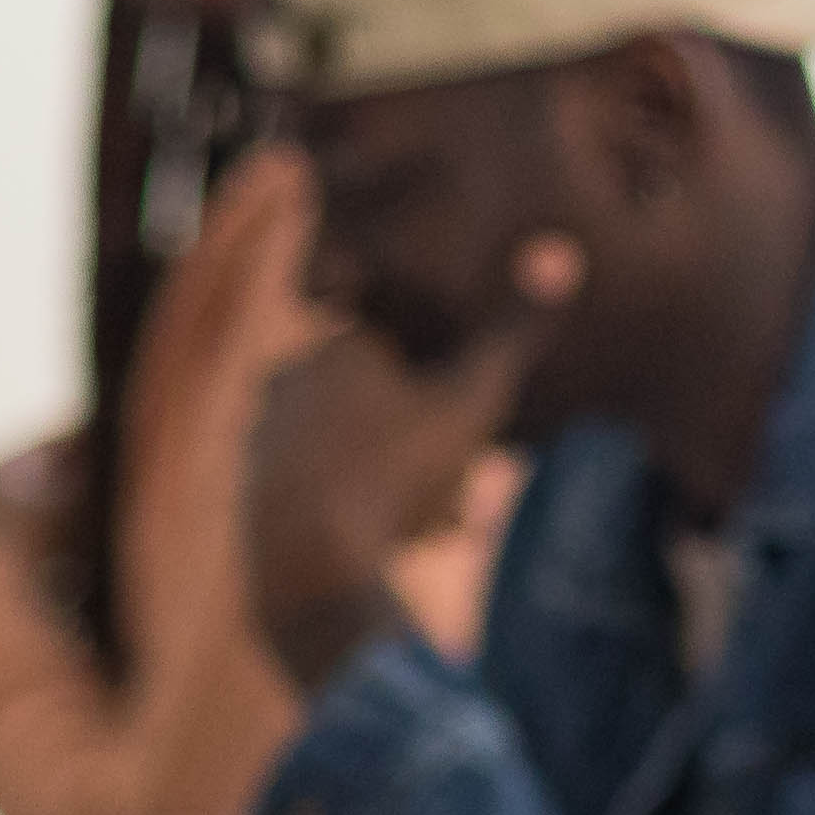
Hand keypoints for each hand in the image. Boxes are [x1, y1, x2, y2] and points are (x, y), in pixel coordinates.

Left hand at [244, 231, 575, 690]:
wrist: (310, 560)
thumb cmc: (397, 472)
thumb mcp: (470, 403)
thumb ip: (512, 335)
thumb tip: (563, 254)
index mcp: (340, 343)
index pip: (403, 341)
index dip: (443, 380)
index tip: (466, 419)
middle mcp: (291, 375)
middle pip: (380, 400)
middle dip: (424, 439)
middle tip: (465, 492)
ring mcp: (265, 431)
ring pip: (351, 447)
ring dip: (397, 479)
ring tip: (442, 525)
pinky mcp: (252, 484)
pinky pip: (319, 486)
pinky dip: (357, 506)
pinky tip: (393, 542)